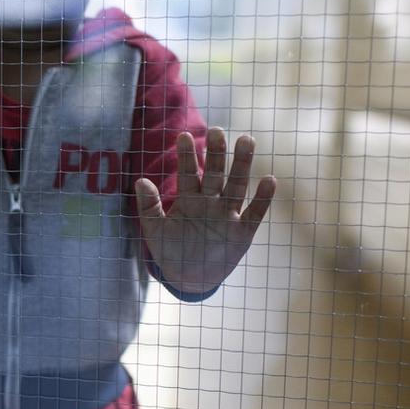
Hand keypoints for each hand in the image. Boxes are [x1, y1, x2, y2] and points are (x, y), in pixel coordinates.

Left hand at [134, 128, 276, 293]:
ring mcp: (227, 215)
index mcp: (189, 199)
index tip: (182, 135)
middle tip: (218, 130)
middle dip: (217, 153)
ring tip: (247, 141)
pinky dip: (262, 198)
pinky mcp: (243, 232)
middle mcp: (210, 202)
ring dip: (242, 164)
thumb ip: (148, 206)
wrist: (190, 277)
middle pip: (215, 173)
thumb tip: (140, 181)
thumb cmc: (171, 250)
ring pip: (237, 185)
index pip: (187, 173)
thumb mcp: (154, 230)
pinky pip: (255, 212)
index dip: (186, 156)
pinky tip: (270, 179)